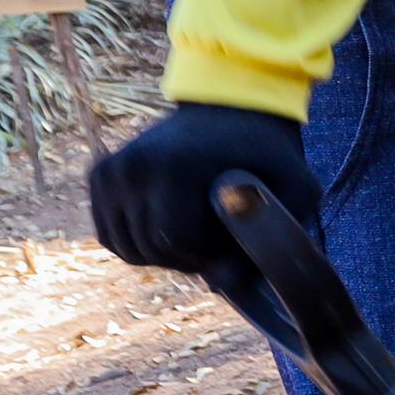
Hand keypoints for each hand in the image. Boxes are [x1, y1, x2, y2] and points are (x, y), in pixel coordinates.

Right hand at [88, 104, 314, 286]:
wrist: (231, 107)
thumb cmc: (269, 153)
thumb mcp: (293, 191)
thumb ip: (265, 241)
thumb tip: (218, 287)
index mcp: (170, 167)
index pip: (176, 245)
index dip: (210, 254)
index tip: (234, 235)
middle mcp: (130, 167)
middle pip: (151, 251)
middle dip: (188, 256)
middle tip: (219, 232)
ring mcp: (109, 171)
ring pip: (128, 251)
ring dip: (165, 252)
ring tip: (198, 225)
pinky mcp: (100, 176)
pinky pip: (111, 238)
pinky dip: (140, 241)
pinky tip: (172, 223)